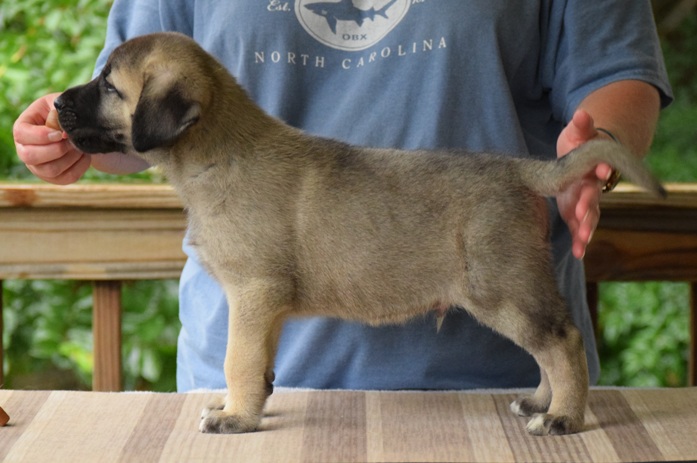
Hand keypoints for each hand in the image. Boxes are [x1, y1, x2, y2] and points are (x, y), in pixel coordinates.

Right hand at [13, 93, 91, 184]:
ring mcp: (38, 166)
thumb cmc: (67, 113)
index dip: (40, 135)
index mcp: (23, 127)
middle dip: (56, 149)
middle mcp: (25, 149)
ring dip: (70, 158)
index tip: (60, 133)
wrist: (80, 128)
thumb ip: (59, 114)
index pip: (20, 134)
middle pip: (29, 156)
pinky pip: (66, 178)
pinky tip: (85, 155)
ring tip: (80, 146)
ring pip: (50, 170)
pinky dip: (80, 166)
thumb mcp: (62, 106)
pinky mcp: (55, 177)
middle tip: (71, 140)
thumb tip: (63, 132)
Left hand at [556, 110, 613, 259]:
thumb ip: (581, 126)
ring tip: (582, 240)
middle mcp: (592, 185)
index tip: (601, 173)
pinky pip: (579, 228)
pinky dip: (580, 240)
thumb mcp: (579, 132)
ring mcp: (585, 200)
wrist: (584, 157)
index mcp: (593, 166)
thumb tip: (581, 113)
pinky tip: (578, 253)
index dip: (602, 170)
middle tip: (583, 213)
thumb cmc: (580, 142)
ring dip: (586, 228)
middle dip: (589, 204)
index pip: (600, 168)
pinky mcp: (577, 211)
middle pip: (594, 196)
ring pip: (590, 217)